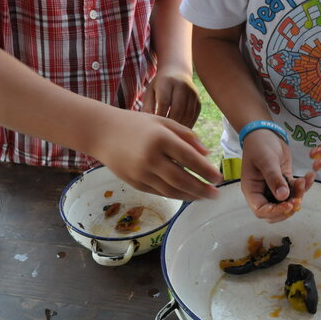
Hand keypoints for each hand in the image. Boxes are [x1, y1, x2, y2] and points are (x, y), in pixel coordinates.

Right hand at [93, 109, 221, 200]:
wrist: (101, 132)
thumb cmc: (136, 124)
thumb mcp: (162, 122)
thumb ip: (186, 136)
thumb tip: (207, 154)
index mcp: (160, 138)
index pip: (189, 158)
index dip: (206, 170)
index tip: (219, 177)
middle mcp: (150, 157)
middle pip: (182, 179)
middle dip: (202, 189)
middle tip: (216, 194)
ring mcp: (141, 172)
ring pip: (170, 190)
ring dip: (190, 196)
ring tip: (204, 197)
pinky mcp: (134, 182)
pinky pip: (159, 192)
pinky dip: (175, 195)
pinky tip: (186, 195)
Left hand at [142, 67, 200, 127]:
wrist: (177, 73)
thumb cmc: (159, 86)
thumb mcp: (150, 92)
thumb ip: (147, 106)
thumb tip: (151, 124)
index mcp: (167, 81)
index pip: (164, 102)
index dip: (159, 116)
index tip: (154, 126)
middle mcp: (182, 85)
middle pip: (177, 109)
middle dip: (170, 123)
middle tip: (163, 133)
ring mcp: (193, 93)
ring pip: (187, 114)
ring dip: (179, 126)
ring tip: (171, 134)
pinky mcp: (199, 101)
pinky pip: (193, 116)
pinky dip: (187, 125)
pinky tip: (179, 131)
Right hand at [241, 129, 314, 222]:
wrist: (265, 132)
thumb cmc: (259, 144)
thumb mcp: (266, 161)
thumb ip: (274, 179)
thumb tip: (283, 197)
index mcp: (252, 190)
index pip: (261, 210)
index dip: (275, 212)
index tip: (288, 205)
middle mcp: (262, 192)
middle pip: (275, 212)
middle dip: (288, 208)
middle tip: (298, 198)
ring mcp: (274, 188)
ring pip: (287, 202)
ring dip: (298, 195)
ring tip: (304, 181)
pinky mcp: (284, 182)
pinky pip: (295, 191)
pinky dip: (304, 187)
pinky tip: (309, 176)